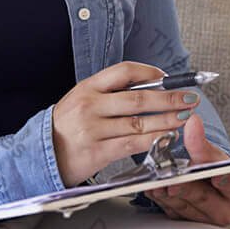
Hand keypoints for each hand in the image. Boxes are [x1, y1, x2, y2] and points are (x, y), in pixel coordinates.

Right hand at [50, 61, 198, 186]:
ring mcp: (93, 130)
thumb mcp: (81, 100)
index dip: (150, 73)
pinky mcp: (97, 152)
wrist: (39, 156)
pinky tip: (167, 136)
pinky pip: (132, 145)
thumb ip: (109, 93)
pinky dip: (153, 140)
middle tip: (190, 98)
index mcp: (87, 87)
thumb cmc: (66, 128)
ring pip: (139, 123)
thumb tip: (149, 87)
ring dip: (167, 120)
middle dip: (170, 98)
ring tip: (185, 117)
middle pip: (139, 98)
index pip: (124, 71)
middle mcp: (90, 106)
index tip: (168, 78)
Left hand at [147, 114, 229, 225]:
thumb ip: (202, 141)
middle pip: (203, 197)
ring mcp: (204, 219)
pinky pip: (171, 211)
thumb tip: (193, 121)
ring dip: (168, 193)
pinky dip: (160, 199)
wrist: (211, 184)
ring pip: (184, 206)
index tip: (216, 177)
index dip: (223, 180)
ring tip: (157, 183)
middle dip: (186, 188)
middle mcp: (224, 210)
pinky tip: (152, 189)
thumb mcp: (214, 154)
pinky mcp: (186, 222)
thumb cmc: (217, 170)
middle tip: (173, 182)